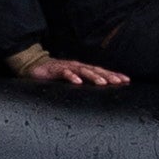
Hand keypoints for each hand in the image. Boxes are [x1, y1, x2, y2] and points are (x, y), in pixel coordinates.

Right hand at [17, 49, 131, 90]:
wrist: (32, 65)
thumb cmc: (53, 74)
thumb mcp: (70, 79)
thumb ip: (82, 85)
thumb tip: (97, 93)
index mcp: (82, 69)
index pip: (101, 71)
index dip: (114, 75)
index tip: (126, 80)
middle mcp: (77, 67)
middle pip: (95, 70)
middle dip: (108, 76)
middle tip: (119, 82)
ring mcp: (66, 67)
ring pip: (83, 71)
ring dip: (93, 77)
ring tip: (103, 83)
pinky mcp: (54, 70)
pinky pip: (64, 73)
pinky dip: (71, 77)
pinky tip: (78, 82)